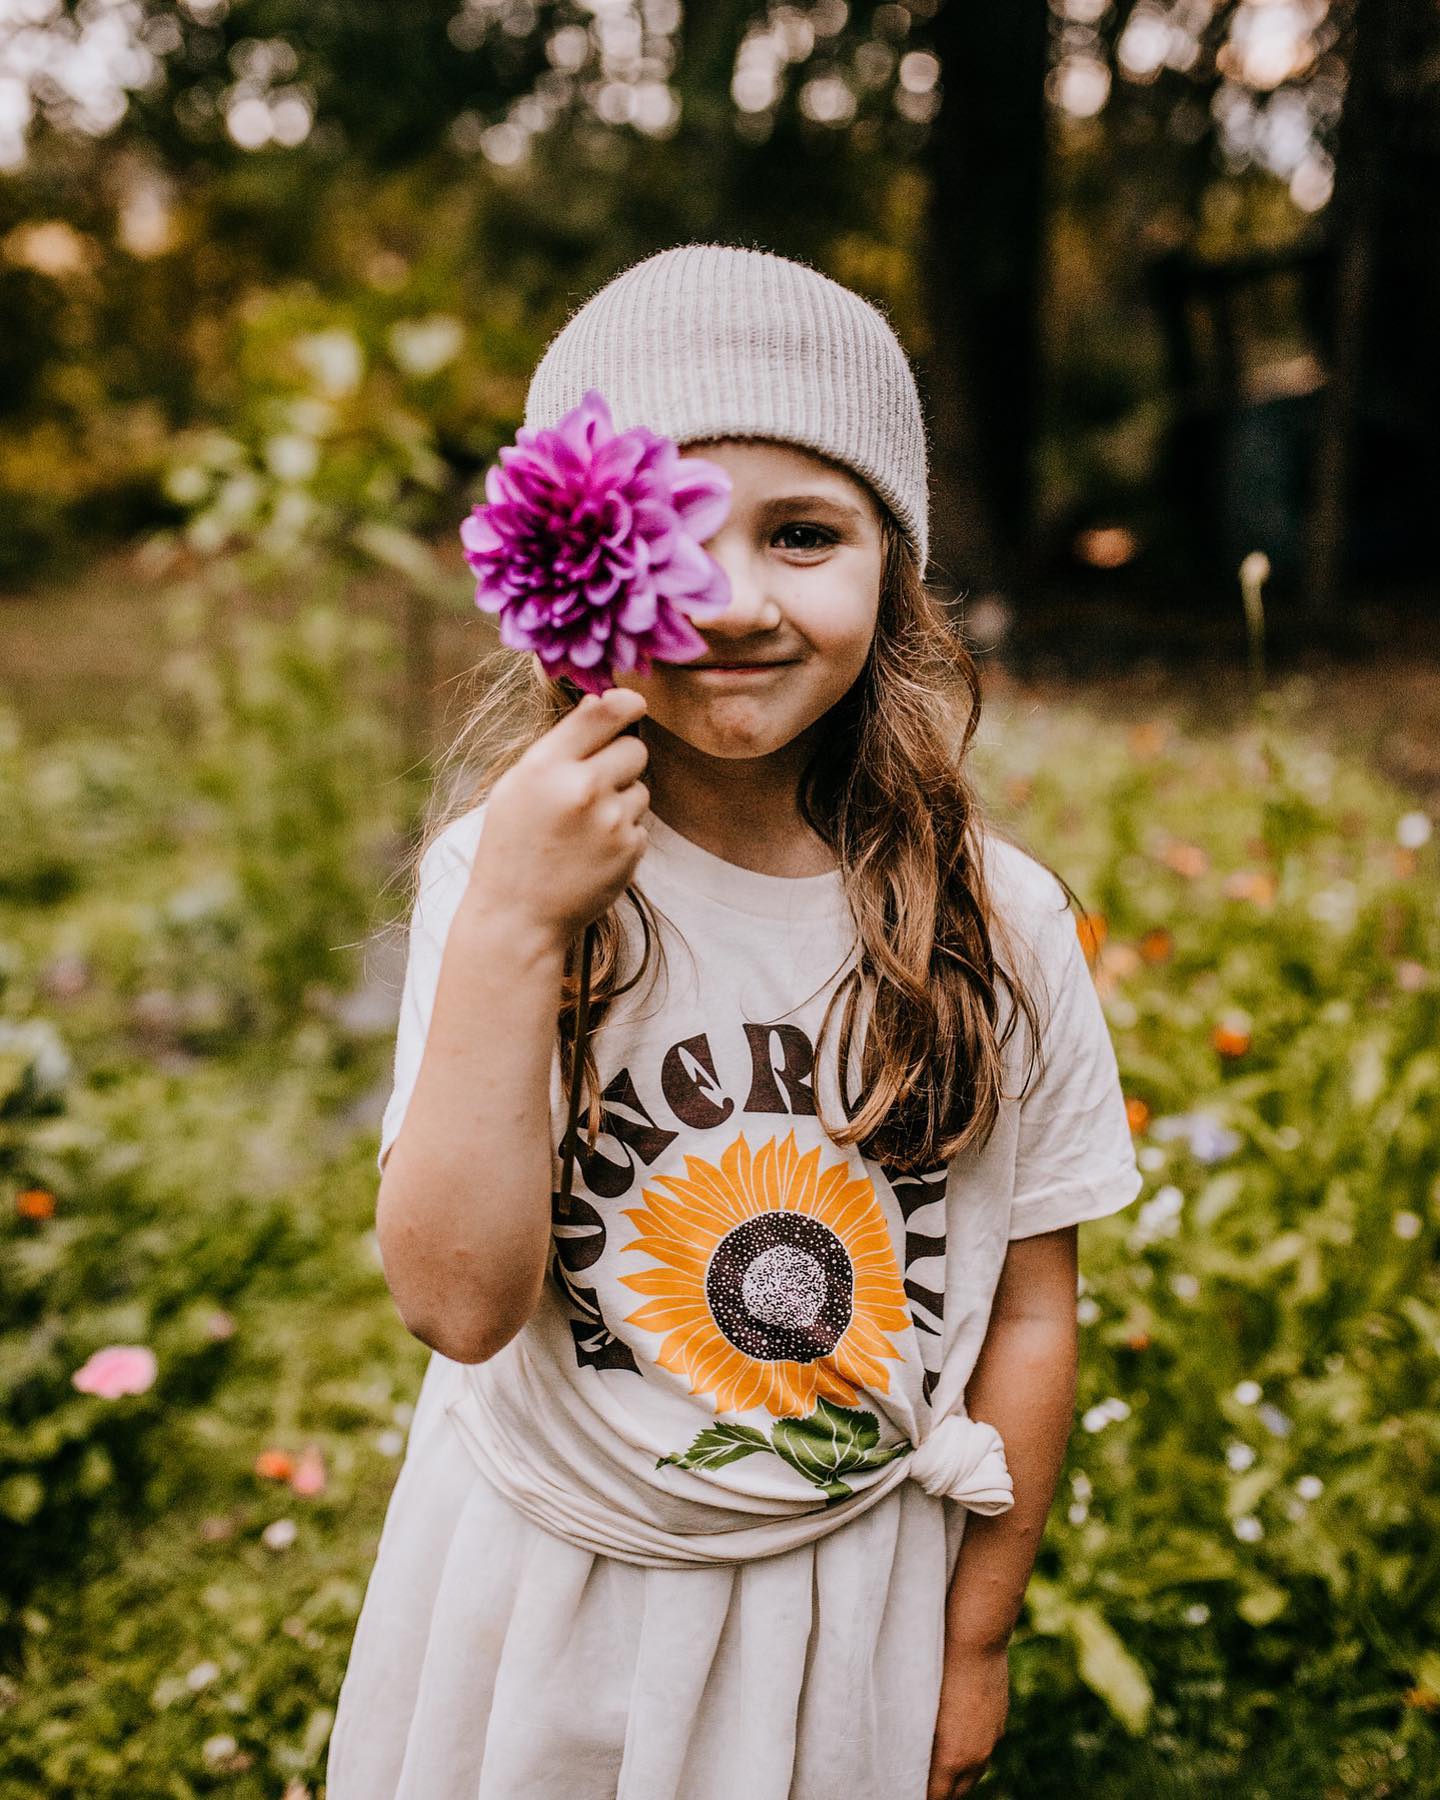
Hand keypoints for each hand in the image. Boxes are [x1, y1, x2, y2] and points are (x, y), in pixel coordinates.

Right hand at [468, 686, 650, 942]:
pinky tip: (592, 852)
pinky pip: (641, 824)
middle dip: (621, 760)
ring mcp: (611, 820)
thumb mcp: (518, 786)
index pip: (603, 712)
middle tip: (594, 785)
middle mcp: (582, 787)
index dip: (627, 703)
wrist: (519, 916)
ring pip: (641, 788)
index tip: (634, 705)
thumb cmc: (513, 845)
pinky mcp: (631, 849)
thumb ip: (561, 746)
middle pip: (635, 748)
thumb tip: (604, 701)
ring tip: (585, 828)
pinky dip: (623, 834)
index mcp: (546, 765)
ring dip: (622, 800)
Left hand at [926, 1642, 1009, 1798]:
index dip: (923, 1794)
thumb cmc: (937, 1669)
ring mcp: (992, 1739)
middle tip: (923, 1781)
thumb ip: (918, 1742)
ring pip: (975, 1772)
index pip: (938, 1796)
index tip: (908, 1787)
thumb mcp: (920, 1709)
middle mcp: (977, 1756)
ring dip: (959, 1775)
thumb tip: (911, 1758)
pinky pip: (985, 1749)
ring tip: (939, 1766)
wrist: (976, 1641)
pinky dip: (971, 1753)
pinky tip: (959, 1738)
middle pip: (959, 1791)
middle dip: (943, 1791)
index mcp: (953, 1758)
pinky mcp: (1000, 1722)